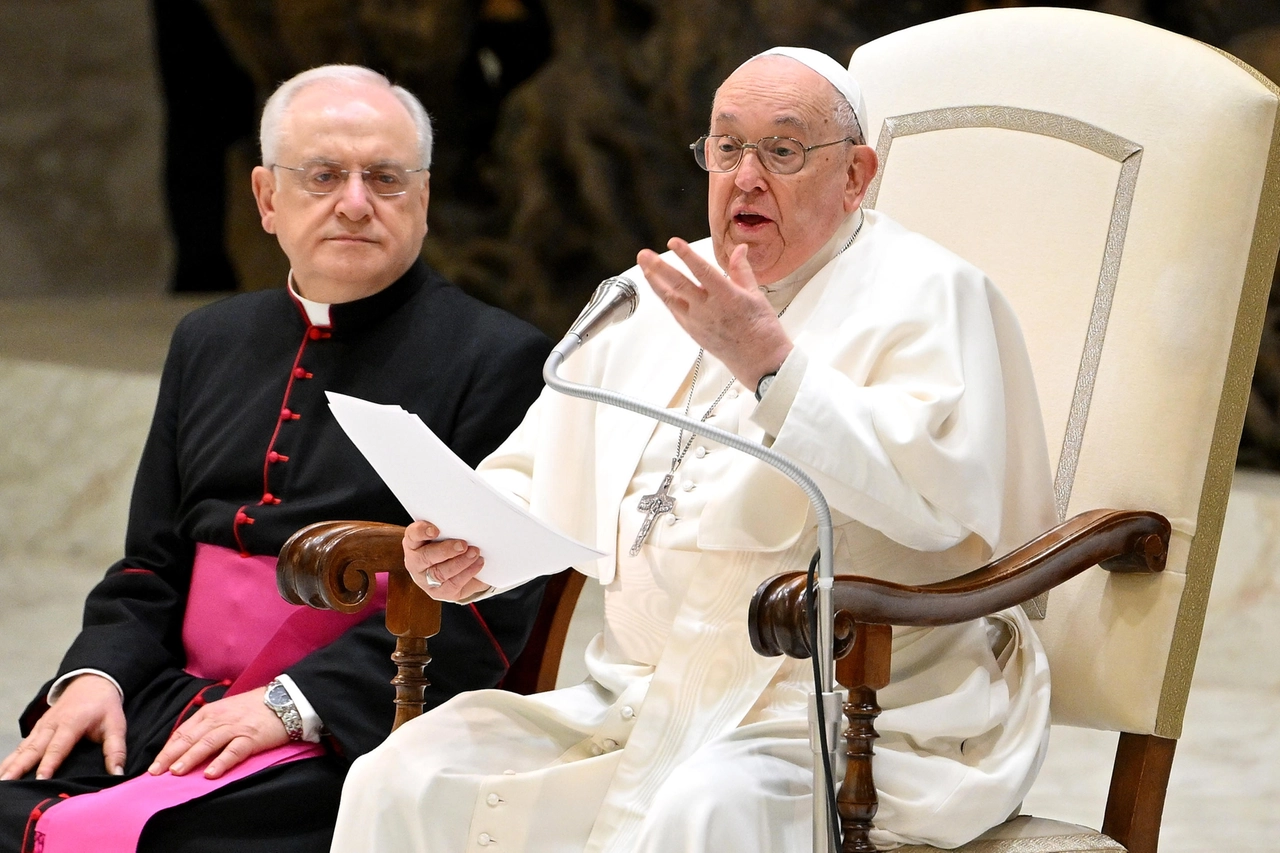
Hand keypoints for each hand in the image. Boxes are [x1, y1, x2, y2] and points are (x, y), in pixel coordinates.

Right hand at [0, 673, 125, 780]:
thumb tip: (118, 773)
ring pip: (23, 748)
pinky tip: (2, 772)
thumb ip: (116, 749)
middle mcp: (52, 725)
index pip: (58, 747)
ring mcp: (42, 726)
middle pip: (33, 749)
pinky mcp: (37, 729)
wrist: (91, 682)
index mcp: (71, 723)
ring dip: (10, 764)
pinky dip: (11, 758)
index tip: (39, 781)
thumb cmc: (105, 706)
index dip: (48, 764)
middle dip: (19, 767)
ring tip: (1, 781)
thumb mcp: (116, 724)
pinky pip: (22, 745)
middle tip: (7, 784)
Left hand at [148, 689, 289, 779]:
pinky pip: (233, 751)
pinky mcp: (251, 737)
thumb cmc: (254, 708)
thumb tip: (187, 745)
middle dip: (171, 755)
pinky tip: (210, 774)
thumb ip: (208, 725)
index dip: (167, 749)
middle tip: (155, 772)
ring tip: (176, 772)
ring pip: (207, 743)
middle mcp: (219, 719)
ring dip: (190, 757)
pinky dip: (221, 762)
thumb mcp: (226, 711)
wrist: (285, 699)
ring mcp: (235, 727)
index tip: (154, 765)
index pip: (183, 732)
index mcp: (210, 712)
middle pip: (190, 738)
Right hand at [403, 520, 489, 600]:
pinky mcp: (438, 593)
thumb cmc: (448, 548)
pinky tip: (478, 564)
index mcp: (414, 543)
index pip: (413, 535)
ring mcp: (425, 580)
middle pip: (425, 557)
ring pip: (439, 573)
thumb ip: (451, 530)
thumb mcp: (446, 536)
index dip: (422, 532)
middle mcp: (415, 562)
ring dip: (460, 563)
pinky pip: (452, 585)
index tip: (435, 530)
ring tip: (474, 553)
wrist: (454, 572)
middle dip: (445, 551)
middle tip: (463, 545)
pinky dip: (467, 573)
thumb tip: (469, 524)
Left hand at [637, 239, 793, 389]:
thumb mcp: (755, 295)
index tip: (673, 242)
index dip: (686, 255)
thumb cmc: (761, 329)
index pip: (701, 270)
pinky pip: (675, 312)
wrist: (759, 360)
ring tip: (644, 268)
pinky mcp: (693, 332)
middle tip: (644, 255)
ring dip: (655, 282)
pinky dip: (666, 298)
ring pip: (670, 299)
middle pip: (678, 285)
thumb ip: (742, 270)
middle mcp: (707, 310)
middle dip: (658, 268)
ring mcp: (697, 322)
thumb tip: (740, 249)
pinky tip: (660, 289)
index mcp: (726, 297)